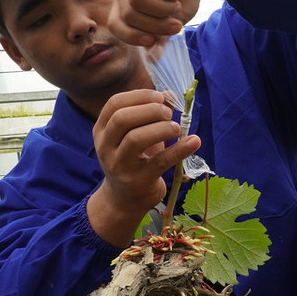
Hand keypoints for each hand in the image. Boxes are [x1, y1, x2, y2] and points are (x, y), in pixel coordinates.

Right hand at [86, 89, 200, 246]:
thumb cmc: (133, 160)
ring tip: (177, 128)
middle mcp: (105, 147)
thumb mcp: (136, 135)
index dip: (140, 96)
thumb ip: (150, 114)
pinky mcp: (138, 182)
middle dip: (149, 110)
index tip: (160, 96)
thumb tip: (170, 96)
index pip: (115, 104)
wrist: (124, 200)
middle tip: (168, 113)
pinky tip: (194, 141)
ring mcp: (120, 166)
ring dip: (161, 128)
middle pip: (122, 119)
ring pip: (135, 139)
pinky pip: (160, 161)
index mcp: (102, 131)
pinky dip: (179, 149)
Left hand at [109, 0, 233, 47]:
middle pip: (129, 13)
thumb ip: (160, 39)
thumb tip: (152, 58)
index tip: (152, 40)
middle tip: (175, 25)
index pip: (115, 24)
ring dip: (162, 9)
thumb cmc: (181, 0)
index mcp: (124, 4)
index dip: (131, 36)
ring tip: (176, 7)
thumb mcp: (170, 23)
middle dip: (155, 25)